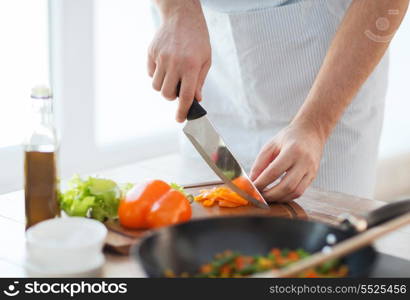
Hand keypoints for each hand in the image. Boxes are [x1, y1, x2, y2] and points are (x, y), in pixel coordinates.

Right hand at [148, 0, 210, 121]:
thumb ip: (199, 82)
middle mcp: (174, 63)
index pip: (185, 96)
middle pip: (167, 94)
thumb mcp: (205, 60)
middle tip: (178, 88)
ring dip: (164, 86)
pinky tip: (165, 65)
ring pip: (156, 86)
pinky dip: (157, 75)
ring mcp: (161, 57)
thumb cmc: (198, 39)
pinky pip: (150, 73)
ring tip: (172, 76)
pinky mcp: (151, 52)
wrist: (182, 16)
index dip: (182, 111)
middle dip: (172, 96)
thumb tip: (195, 100)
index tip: (180, 120)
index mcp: (191, 66)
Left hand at [250, 121, 324, 201]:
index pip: (274, 172)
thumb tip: (252, 181)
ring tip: (266, 197)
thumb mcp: (271, 145)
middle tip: (258, 197)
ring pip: (295, 192)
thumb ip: (260, 163)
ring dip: (279, 198)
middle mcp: (305, 162)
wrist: (311, 133)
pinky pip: (300, 192)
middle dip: (270, 195)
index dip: (261, 183)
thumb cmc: (288, 138)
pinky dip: (286, 197)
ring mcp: (311, 170)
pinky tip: (277, 194)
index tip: (251, 189)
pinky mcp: (313, 177)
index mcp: (293, 151)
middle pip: (286, 186)